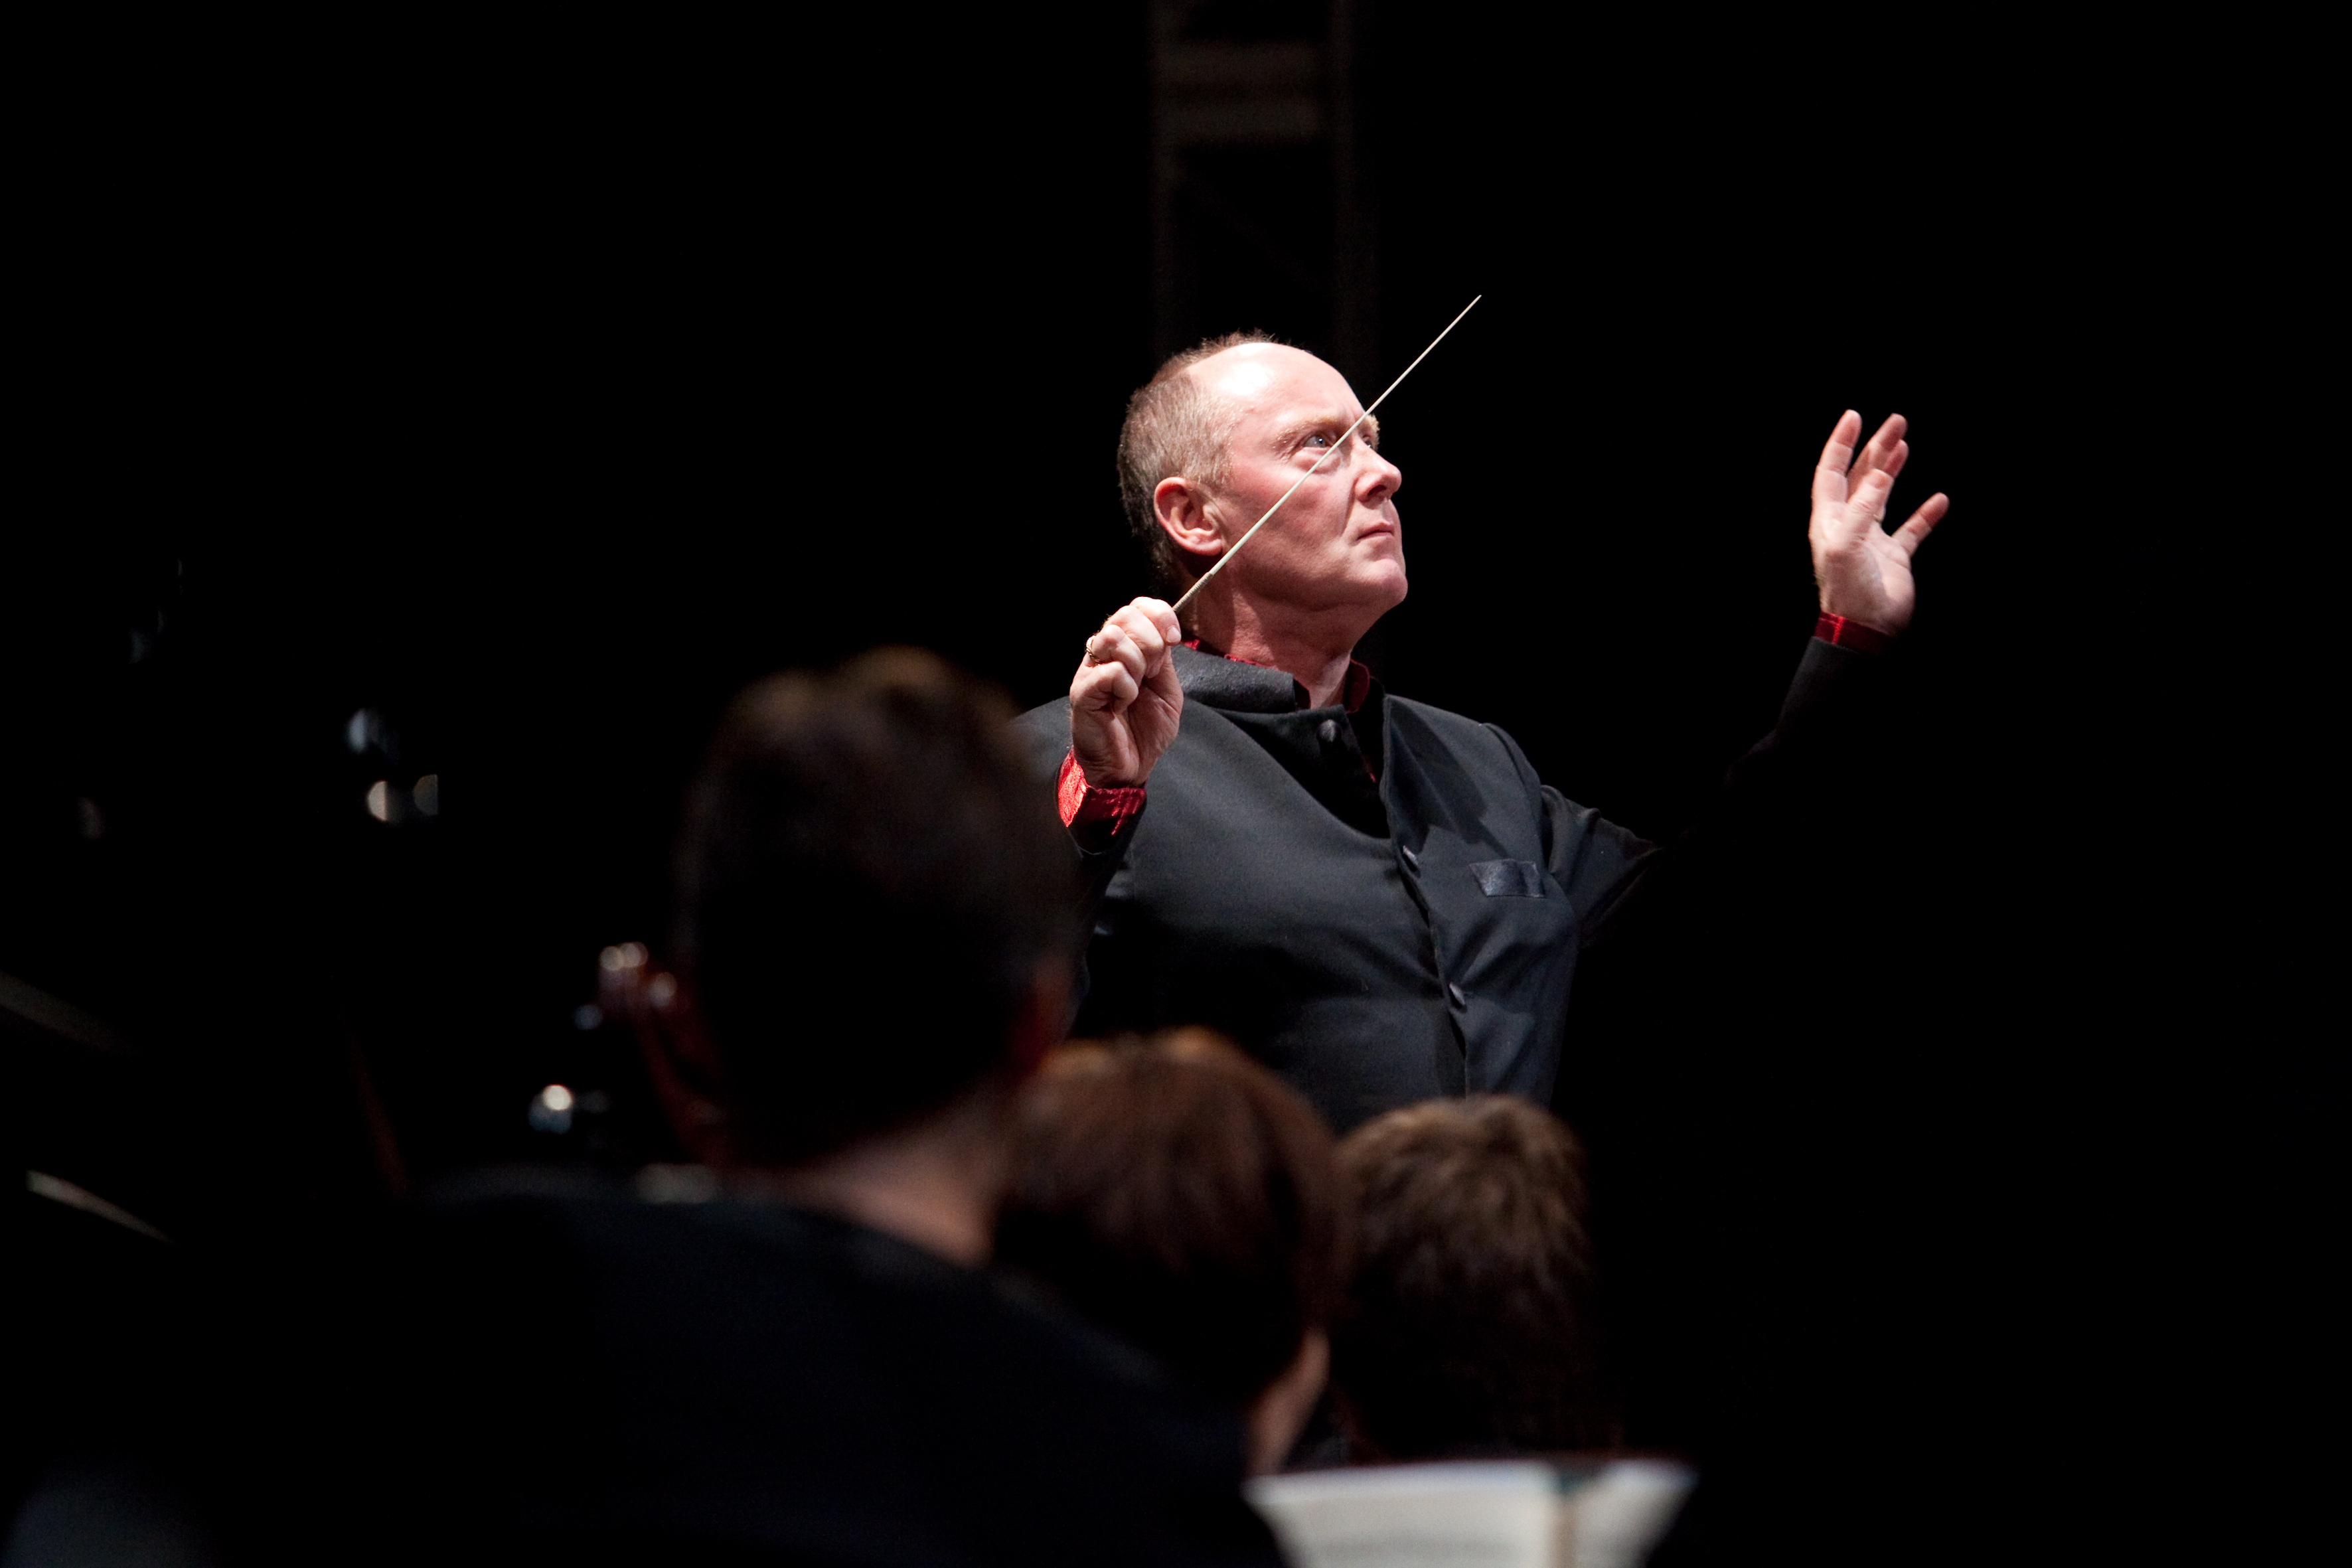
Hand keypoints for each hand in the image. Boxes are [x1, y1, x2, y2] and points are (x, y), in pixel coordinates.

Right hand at [1069, 597, 1182, 787]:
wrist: (1129, 768)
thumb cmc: (1144, 732)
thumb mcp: (1167, 690)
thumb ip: (1164, 659)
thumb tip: (1166, 632)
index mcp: (1126, 648)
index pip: (1137, 606)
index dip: (1160, 615)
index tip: (1174, 639)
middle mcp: (1104, 654)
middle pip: (1125, 615)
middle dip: (1151, 641)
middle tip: (1152, 673)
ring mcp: (1090, 670)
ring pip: (1113, 637)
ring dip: (1136, 664)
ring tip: (1134, 691)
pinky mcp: (1083, 692)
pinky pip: (1109, 671)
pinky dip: (1125, 688)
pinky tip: (1122, 704)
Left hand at [1810, 411, 1948, 635]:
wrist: (1866, 630)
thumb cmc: (1849, 592)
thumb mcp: (1847, 547)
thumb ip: (1861, 510)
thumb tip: (1876, 474)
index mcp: (1830, 520)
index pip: (1832, 472)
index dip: (1841, 444)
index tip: (1855, 416)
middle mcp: (1849, 525)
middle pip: (1861, 476)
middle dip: (1875, 448)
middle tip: (1896, 422)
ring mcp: (1872, 539)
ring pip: (1883, 495)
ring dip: (1893, 469)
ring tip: (1905, 443)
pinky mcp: (1894, 556)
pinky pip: (1911, 529)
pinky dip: (1925, 514)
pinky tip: (1939, 500)